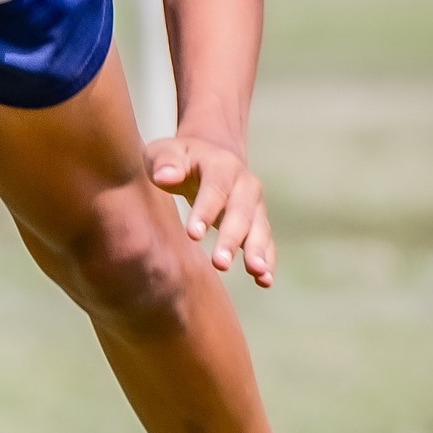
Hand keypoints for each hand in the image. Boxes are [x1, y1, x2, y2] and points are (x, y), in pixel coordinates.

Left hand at [146, 131, 275, 286]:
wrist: (209, 156)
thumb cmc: (179, 159)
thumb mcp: (165, 152)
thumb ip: (164, 162)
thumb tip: (165, 176)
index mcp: (220, 165)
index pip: (215, 188)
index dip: (205, 211)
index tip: (193, 236)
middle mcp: (244, 184)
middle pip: (241, 212)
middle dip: (231, 239)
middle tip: (220, 264)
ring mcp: (254, 204)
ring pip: (259, 228)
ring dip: (257, 251)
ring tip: (256, 272)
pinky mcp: (258, 222)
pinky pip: (266, 242)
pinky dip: (268, 260)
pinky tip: (264, 280)